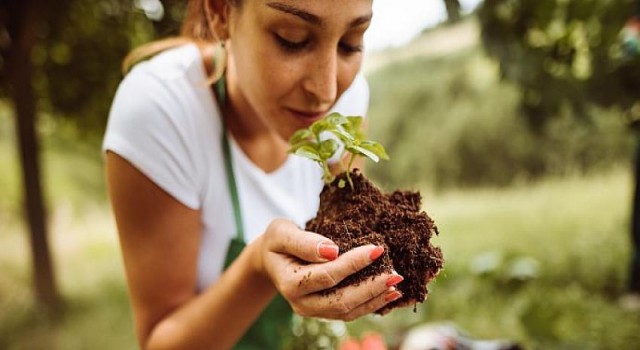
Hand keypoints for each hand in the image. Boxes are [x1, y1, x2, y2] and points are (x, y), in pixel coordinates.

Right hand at [252, 219, 403, 320]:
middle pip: (341, 300)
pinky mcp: (325, 311)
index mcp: (290, 283)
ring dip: (375, 299)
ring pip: (348, 311)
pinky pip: (351, 312)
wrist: (272, 259)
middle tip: (395, 273)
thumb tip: (333, 251)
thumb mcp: (282, 232)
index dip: (353, 263)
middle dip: (371, 287)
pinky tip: (388, 294)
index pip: (327, 276)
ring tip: (396, 285)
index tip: (376, 249)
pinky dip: (372, 304)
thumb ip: (304, 242)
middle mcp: (301, 304)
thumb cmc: (278, 241)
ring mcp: (314, 311)